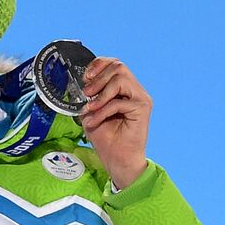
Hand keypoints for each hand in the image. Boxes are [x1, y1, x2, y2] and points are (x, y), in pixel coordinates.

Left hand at [80, 56, 150, 190]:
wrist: (118, 160)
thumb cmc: (107, 139)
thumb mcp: (92, 112)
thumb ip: (90, 96)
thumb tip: (82, 84)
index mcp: (124, 89)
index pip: (114, 64)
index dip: (99, 65)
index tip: (86, 77)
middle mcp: (135, 90)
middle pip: (118, 66)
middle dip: (98, 78)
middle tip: (87, 93)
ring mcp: (141, 98)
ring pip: (120, 78)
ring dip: (101, 94)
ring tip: (90, 108)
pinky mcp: (143, 108)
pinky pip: (119, 101)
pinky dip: (102, 111)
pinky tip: (95, 121)